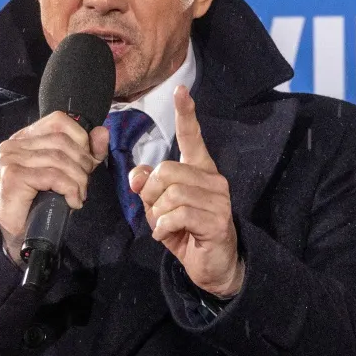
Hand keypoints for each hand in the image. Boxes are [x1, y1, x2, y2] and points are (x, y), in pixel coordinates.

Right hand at [0, 111, 108, 262]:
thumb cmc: (44, 201)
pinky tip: (72, 202)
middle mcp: (14, 143)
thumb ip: (88, 151)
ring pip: (59, 159)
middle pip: (62, 141)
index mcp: (26, 136)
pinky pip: (53, 176)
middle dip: (82, 164)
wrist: (22, 232)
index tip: (87, 162)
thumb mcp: (72, 172)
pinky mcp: (12, 176)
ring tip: (78, 195)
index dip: (81, 139)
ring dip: (78, 180)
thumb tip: (102, 132)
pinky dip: (69, 190)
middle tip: (84, 184)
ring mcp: (10, 159)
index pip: (59, 120)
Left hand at [130, 87, 241, 297]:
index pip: (193, 137)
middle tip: (156, 214)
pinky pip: (178, 215)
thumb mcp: (159, 209)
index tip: (181, 91)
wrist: (213, 265)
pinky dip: (163, 227)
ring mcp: (218, 200)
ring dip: (157, 215)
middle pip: (167, 171)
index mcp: (200, 171)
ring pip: (171, 194)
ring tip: (164, 227)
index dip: (186, 114)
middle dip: (150, 195)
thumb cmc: (186, 233)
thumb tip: (137, 176)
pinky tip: (167, 235)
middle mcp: (213, 180)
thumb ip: (148, 189)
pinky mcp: (217, 220)